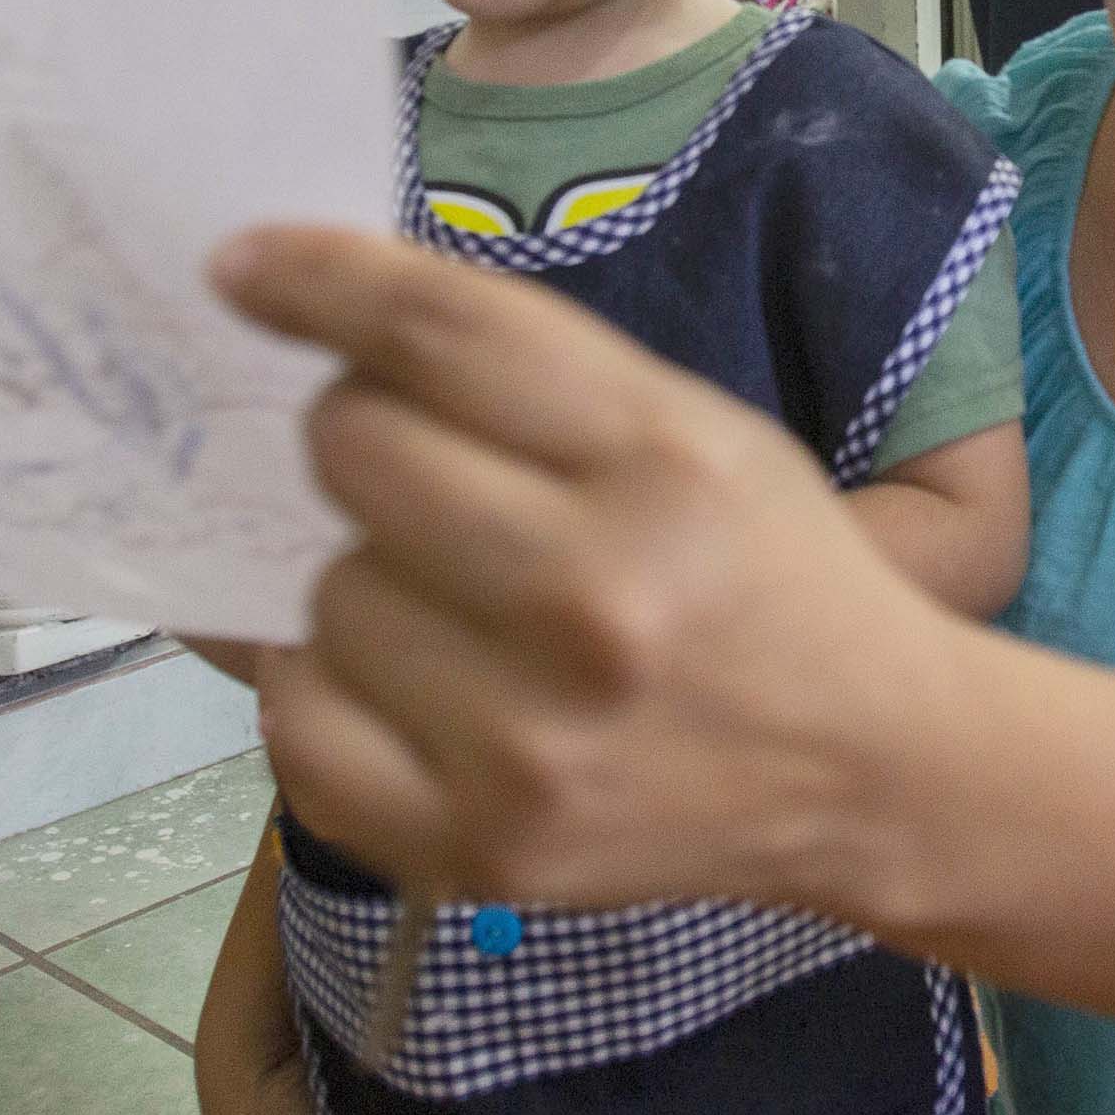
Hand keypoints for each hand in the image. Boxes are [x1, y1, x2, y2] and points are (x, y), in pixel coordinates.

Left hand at [215, 226, 954, 913]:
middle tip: (422, 476)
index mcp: (663, 462)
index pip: (439, 334)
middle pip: (353, 451)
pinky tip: (406, 685)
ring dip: (366, 580)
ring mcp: (528, 740)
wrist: (873, 769)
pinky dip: (328, 692)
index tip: (241, 267)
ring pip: (323, 592)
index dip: (318, 282)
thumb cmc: (765, 574)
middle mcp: (594, 598)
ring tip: (457, 609)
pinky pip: (299, 728)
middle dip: (361, 441)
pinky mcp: (479, 848)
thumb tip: (321, 331)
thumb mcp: (697, 430)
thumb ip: (529, 378)